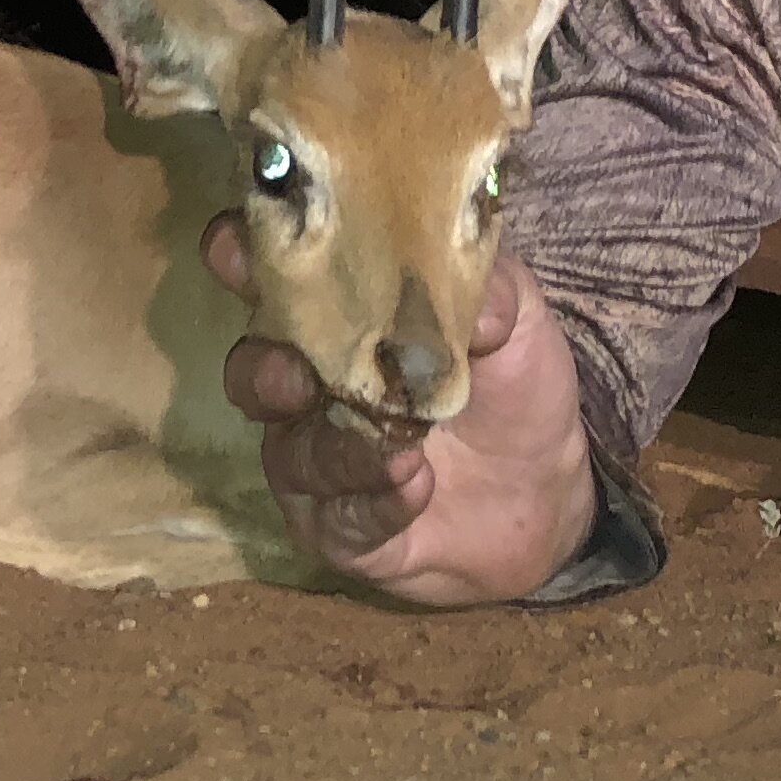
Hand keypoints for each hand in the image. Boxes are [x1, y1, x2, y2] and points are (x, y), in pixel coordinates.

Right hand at [205, 220, 597, 606]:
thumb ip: (494, 295)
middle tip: (297, 377)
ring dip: (336, 451)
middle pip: (249, 372)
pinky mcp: (338, 527)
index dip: (237, 257)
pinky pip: (337, 520)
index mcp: (332, 313)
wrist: (545, 488)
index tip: (235, 254)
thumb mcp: (517, 321)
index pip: (263, 274)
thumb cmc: (510, 383)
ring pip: (291, 455)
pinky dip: (376, 502)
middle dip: (262, 371)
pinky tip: (417, 485)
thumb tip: (477, 308)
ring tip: (400, 446)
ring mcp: (314, 457)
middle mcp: (305, 383)